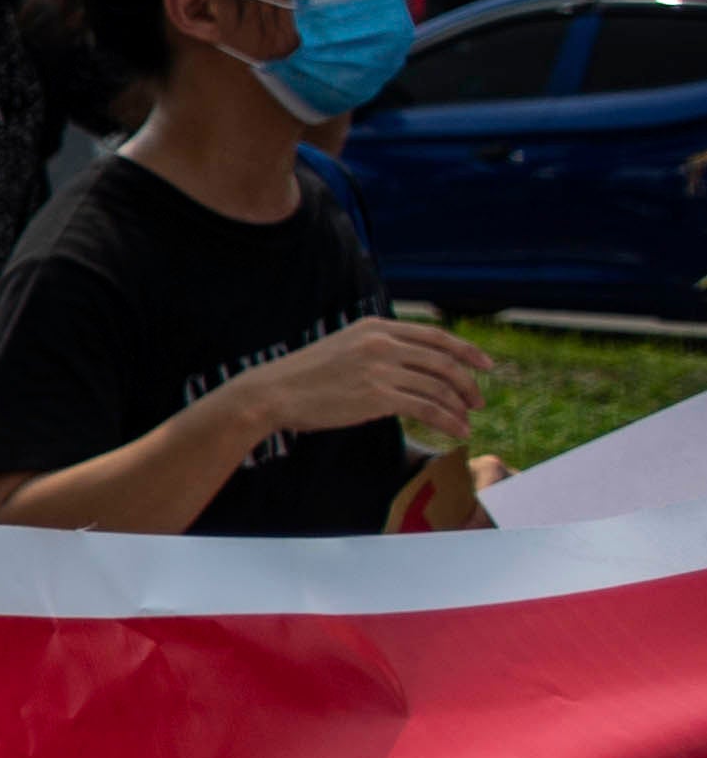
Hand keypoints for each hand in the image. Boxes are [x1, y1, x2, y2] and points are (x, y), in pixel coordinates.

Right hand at [235, 314, 490, 445]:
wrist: (272, 391)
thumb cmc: (303, 376)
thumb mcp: (343, 347)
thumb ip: (376, 348)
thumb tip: (409, 363)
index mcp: (375, 327)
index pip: (435, 335)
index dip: (466, 350)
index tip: (484, 364)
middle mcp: (382, 343)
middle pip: (444, 361)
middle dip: (468, 383)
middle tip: (478, 401)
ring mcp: (381, 369)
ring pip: (439, 387)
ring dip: (460, 406)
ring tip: (467, 421)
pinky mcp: (378, 396)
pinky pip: (427, 408)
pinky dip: (448, 420)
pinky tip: (455, 430)